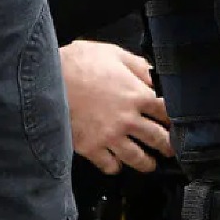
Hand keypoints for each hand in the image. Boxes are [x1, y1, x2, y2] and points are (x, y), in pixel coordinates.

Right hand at [59, 39, 172, 174]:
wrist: (45, 79)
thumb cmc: (77, 63)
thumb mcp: (111, 53)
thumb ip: (137, 65)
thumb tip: (154, 74)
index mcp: (136, 94)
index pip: (167, 112)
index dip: (174, 118)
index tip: (174, 122)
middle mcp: (127, 119)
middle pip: (158, 139)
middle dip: (168, 146)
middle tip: (170, 149)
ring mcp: (110, 136)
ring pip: (138, 158)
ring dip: (147, 163)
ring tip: (149, 163)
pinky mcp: (91, 148)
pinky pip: (110, 166)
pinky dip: (116, 167)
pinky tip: (116, 163)